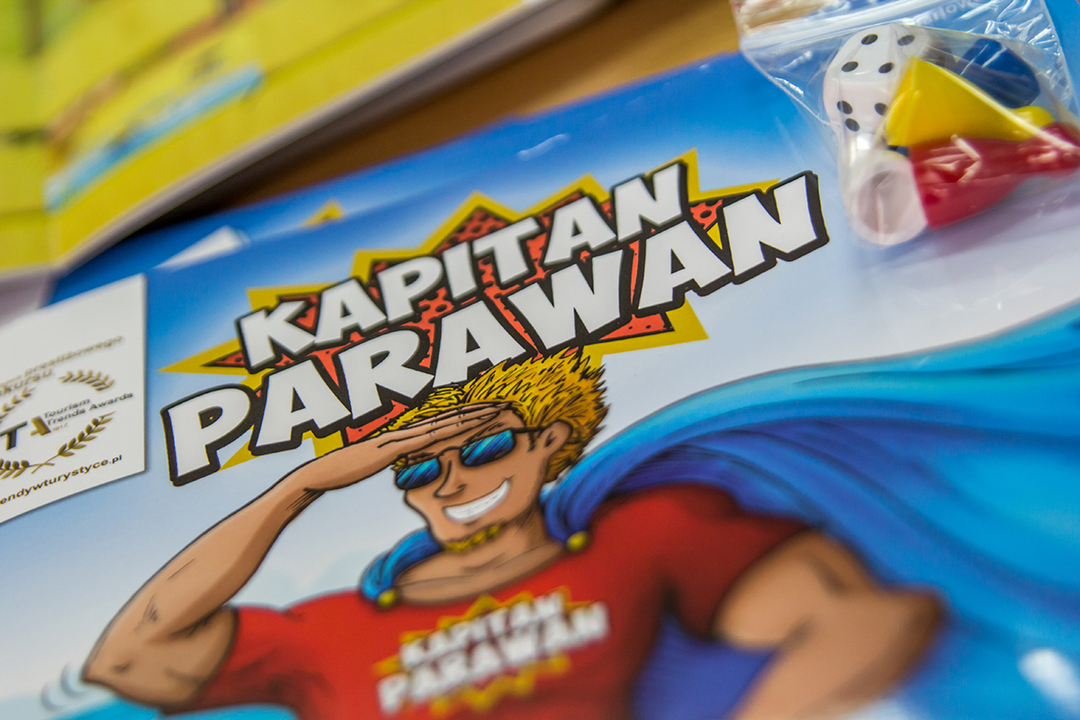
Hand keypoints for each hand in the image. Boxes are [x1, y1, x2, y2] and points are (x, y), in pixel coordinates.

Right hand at [284, 404, 502, 492]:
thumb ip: (391, 466)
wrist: (313, 478)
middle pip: (448, 417)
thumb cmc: (338, 476)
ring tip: (497, 409)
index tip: (493, 411)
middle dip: (478, 410)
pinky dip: (446, 433)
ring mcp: (397, 437)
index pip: (442, 424)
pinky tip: (465, 427)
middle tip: (506, 402)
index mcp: (402, 438)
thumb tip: (408, 471)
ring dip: (470, 416)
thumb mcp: (373, 470)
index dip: (468, 416)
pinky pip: (424, 438)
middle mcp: (403, 433)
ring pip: (441, 423)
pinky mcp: (389, 448)